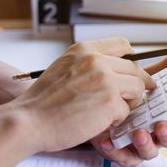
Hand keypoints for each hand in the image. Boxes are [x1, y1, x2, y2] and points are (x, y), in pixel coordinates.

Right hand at [13, 38, 154, 152]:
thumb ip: (89, 63)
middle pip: (135, 69)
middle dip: (135, 84)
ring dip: (128, 102)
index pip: (123, 45)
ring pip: (137, 88)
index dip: (131, 59)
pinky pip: (126, 110)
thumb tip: (115, 67)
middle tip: (132, 96)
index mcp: (85, 50)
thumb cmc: (44, 101)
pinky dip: (116, 119)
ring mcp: (106, 80)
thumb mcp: (65, 66)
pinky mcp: (110, 102)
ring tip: (111, 111)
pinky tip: (101, 122)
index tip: (132, 70)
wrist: (29, 121)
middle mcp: (97, 60)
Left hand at [90, 46, 166, 166]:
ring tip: (137, 133)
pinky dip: (117, 151)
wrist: (89, 104)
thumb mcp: (143, 77)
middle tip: (162, 124)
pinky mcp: (121, 152)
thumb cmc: (122, 92)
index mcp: (164, 112)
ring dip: (145, 144)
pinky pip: (124, 157)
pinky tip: (108, 141)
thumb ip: (166, 66)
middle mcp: (154, 129)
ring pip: (150, 152)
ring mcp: (139, 142)